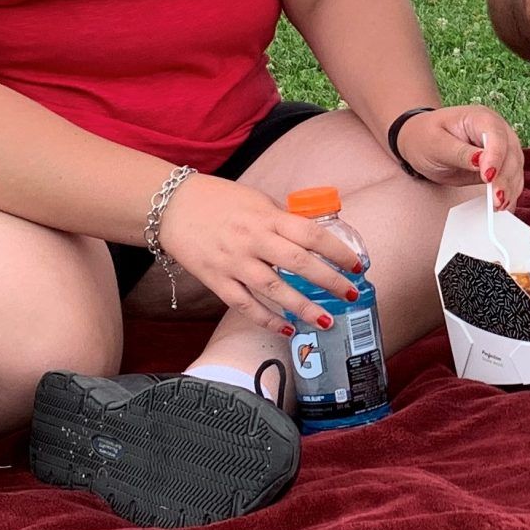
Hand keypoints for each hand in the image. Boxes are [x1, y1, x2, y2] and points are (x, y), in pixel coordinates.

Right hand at [156, 176, 367, 337]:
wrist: (171, 206)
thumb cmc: (219, 200)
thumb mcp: (257, 201)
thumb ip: (282, 220)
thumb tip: (312, 238)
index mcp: (267, 217)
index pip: (310, 234)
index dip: (337, 250)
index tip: (357, 264)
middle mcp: (253, 240)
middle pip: (297, 263)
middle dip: (329, 281)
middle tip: (351, 294)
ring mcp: (233, 262)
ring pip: (273, 289)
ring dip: (302, 307)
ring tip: (326, 321)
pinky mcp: (216, 280)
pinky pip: (244, 304)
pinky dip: (267, 319)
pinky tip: (287, 328)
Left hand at [393, 105, 525, 207]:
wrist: (418, 141)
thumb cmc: (424, 136)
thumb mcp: (435, 143)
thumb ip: (459, 152)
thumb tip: (481, 161)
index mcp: (479, 117)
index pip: (496, 134)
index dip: (495, 156)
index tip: (488, 176)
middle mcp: (495, 130)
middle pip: (511, 152)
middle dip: (505, 177)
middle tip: (496, 198)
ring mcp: (499, 147)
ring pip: (515, 167)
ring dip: (510, 187)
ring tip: (499, 205)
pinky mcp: (498, 165)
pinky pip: (511, 177)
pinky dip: (509, 191)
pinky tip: (503, 203)